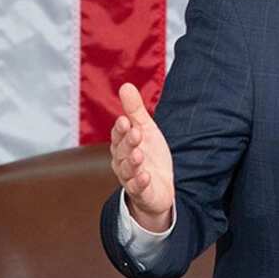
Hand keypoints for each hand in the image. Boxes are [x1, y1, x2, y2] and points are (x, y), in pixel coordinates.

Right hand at [109, 83, 174, 231]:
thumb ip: (135, 111)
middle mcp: (123, 162)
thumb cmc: (150, 156)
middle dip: (128, 142)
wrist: (159, 188)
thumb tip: (125, 85)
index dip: (121, 129)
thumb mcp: (146, 130)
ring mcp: (131, 178)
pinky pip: (138, 188)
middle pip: (122, 151)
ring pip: (127, 170)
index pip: (118, 136)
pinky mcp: (142, 192)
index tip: (124, 120)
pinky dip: (140, 182)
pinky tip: (146, 176)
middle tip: (135, 132)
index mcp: (122, 146)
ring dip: (132, 162)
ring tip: (138, 154)